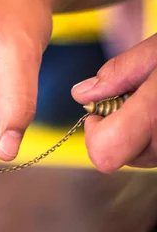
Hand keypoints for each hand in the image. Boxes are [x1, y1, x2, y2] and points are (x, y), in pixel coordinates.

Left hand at [72, 34, 156, 171]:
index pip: (103, 154)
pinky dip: (150, 134)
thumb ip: (119, 73)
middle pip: (118, 158)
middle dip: (116, 130)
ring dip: (134, 134)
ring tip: (152, 101)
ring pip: (137, 158)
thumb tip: (81, 95)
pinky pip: (152, 153)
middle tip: (134, 99)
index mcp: (154, 115)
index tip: (100, 111)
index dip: (95, 134)